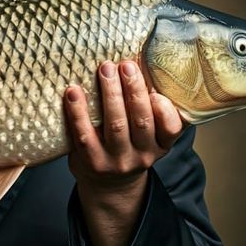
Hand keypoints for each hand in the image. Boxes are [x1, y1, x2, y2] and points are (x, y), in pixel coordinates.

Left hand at [65, 59, 182, 187]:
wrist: (109, 183)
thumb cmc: (129, 146)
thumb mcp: (149, 134)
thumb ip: (151, 109)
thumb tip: (143, 61)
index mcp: (161, 144)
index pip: (172, 129)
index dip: (165, 110)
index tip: (155, 91)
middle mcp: (143, 155)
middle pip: (141, 121)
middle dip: (134, 90)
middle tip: (125, 64)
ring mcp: (118, 161)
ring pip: (115, 125)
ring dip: (110, 94)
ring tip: (105, 69)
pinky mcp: (94, 163)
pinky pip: (85, 135)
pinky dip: (78, 112)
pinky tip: (73, 92)